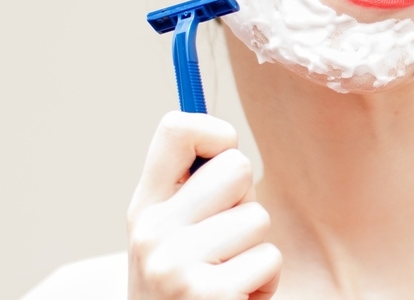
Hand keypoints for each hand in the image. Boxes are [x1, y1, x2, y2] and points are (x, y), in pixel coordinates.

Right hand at [127, 112, 281, 298]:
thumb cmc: (189, 288)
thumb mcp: (175, 236)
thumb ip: (194, 193)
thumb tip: (227, 140)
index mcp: (144, 208)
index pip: (175, 129)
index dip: (216, 134)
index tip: (222, 162)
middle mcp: (150, 232)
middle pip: (236, 167)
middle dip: (247, 202)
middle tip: (227, 240)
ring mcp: (174, 265)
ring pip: (259, 218)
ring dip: (256, 251)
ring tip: (230, 276)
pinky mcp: (206, 295)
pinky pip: (269, 259)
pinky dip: (265, 283)